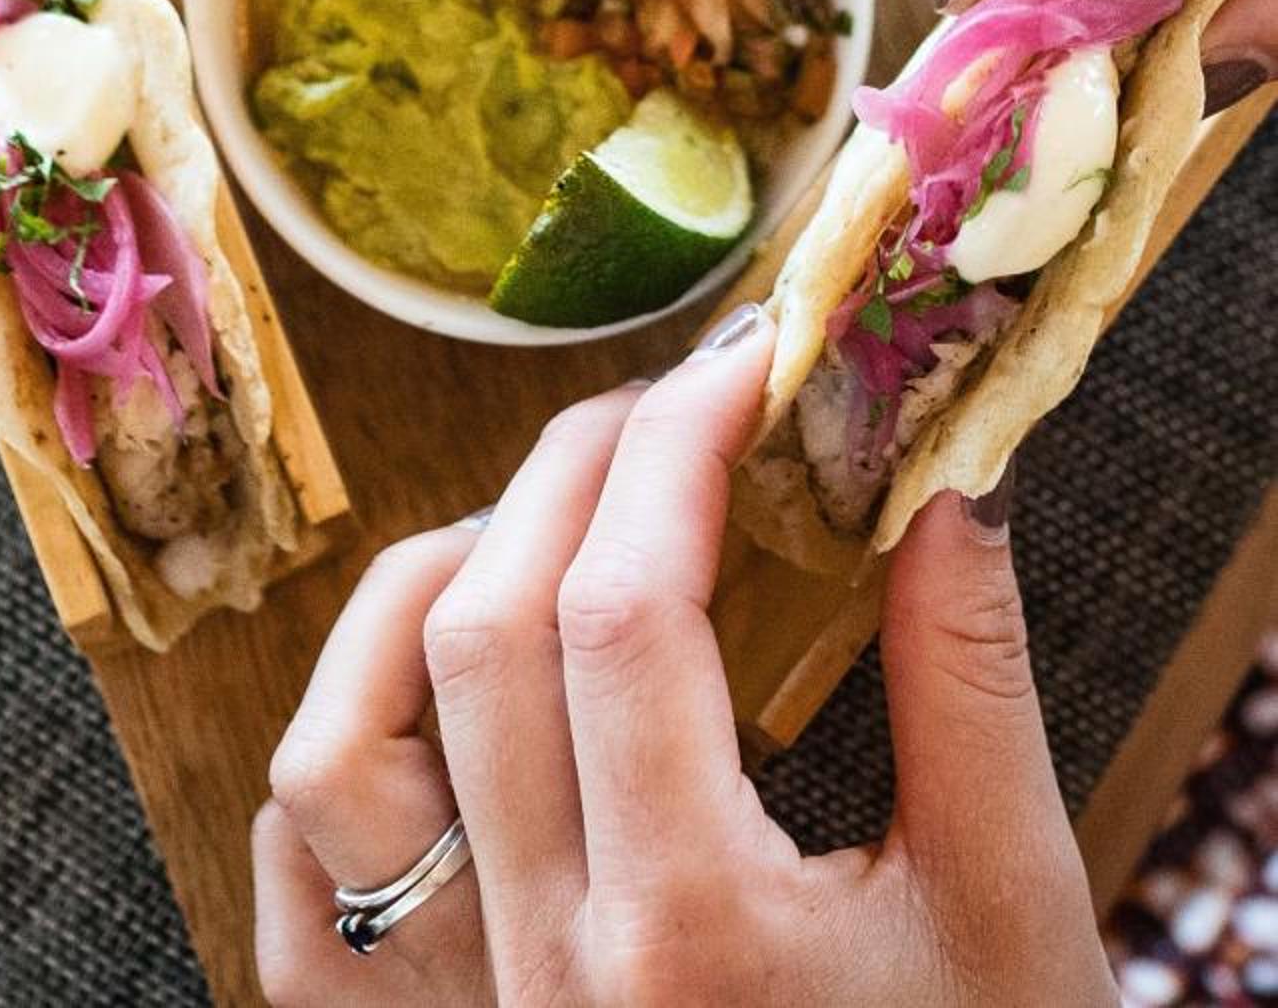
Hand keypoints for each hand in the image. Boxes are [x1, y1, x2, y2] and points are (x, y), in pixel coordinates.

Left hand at [254, 312, 1113, 1005]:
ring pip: (341, 748)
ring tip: (541, 530)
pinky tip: (433, 696)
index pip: (625, 606)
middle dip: (579, 467)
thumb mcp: (1010, 915)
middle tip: (678, 404)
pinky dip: (345, 754)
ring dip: (427, 592)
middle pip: (486, 633)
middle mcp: (543, 967)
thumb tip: (945, 478)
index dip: (679, 446)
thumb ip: (972, 685)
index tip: (750, 365)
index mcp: (688, 927)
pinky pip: (302, 890)